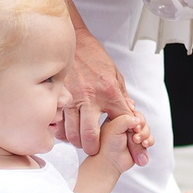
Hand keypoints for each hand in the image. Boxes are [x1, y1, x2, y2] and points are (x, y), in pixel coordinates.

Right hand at [63, 28, 148, 160]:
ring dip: (78, 142)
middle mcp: (91, 98)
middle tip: (96, 149)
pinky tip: (67, 132)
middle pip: (91, 137)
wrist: (74, 40)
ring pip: (72, 135)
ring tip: (82, 141)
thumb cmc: (95, 58)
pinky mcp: (58, 98)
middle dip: (95, 149)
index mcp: (110, 93)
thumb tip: (132, 115)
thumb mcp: (116, 76)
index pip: (123, 123)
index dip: (131, 141)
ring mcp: (72, 99)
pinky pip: (58, 125)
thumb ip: (123, 98)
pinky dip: (63, 133)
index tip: (134, 152)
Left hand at [77, 115, 144, 192]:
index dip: (135, 117)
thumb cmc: (107, 146)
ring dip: (145, 135)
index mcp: (116, 118)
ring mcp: (132, 134)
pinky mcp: (138, 143)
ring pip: (146, 129)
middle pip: (141, 119)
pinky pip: (149, 139)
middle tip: (135, 134)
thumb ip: (126, 120)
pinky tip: (144, 144)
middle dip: (141, 127)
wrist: (109, 164)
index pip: (131, 111)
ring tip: (137, 141)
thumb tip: (138, 120)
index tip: (134, 124)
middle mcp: (125, 125)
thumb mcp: (114, 128)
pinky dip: (148, 141)